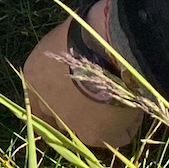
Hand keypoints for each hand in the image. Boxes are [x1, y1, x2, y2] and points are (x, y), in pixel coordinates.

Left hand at [21, 0, 148, 148]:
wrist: (106, 44)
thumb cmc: (86, 31)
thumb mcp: (64, 41)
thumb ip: (63, 59)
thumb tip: (77, 61)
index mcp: (33, 78)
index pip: (38, 99)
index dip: (57, 99)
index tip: (75, 94)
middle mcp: (45, 105)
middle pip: (58, 119)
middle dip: (76, 114)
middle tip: (100, 102)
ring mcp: (71, 125)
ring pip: (88, 129)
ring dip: (104, 119)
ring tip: (123, 99)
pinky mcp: (97, 136)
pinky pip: (117, 136)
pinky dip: (127, 124)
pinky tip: (135, 105)